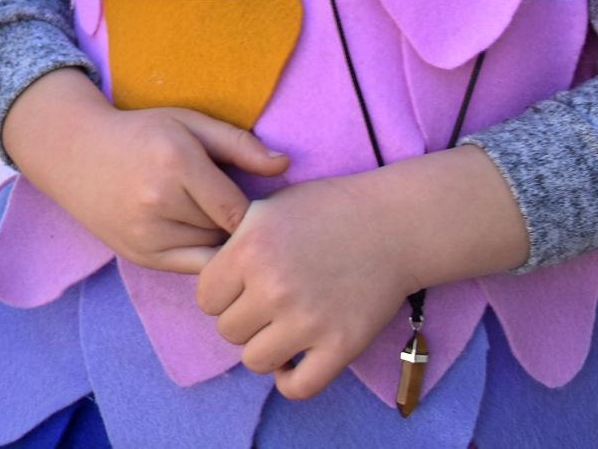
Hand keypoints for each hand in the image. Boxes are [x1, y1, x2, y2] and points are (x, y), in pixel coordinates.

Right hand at [1, 69, 289, 272]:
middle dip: (236, 224)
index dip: (256, 212)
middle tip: (235, 210)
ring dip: (219, 240)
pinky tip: (198, 234)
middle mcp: (159, 201)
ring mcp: (146, 233)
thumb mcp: (189, 123)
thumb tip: (286, 165)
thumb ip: (239, 144)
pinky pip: (192, 269)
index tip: (263, 207)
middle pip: (225, 232)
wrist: (75, 153)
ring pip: (211, 252)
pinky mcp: (140, 256)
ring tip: (212, 218)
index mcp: (176, 162)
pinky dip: (204, 255)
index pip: (238, 208)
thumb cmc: (141, 134)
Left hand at [196, 175, 414, 399]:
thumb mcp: (267, 210)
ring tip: (282, 328)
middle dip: (243, 318)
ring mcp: (308, 320)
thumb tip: (206, 280)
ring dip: (265, 348)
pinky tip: (296, 359)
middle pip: (227, 330)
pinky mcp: (341, 345)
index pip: (205, 299)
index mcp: (250, 249)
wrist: (391, 225)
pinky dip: (291, 380)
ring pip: (254, 361)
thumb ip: (233, 244)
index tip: (242, 285)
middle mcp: (274, 287)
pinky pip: (297, 387)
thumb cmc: (327, 211)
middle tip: (268, 303)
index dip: (222, 293)